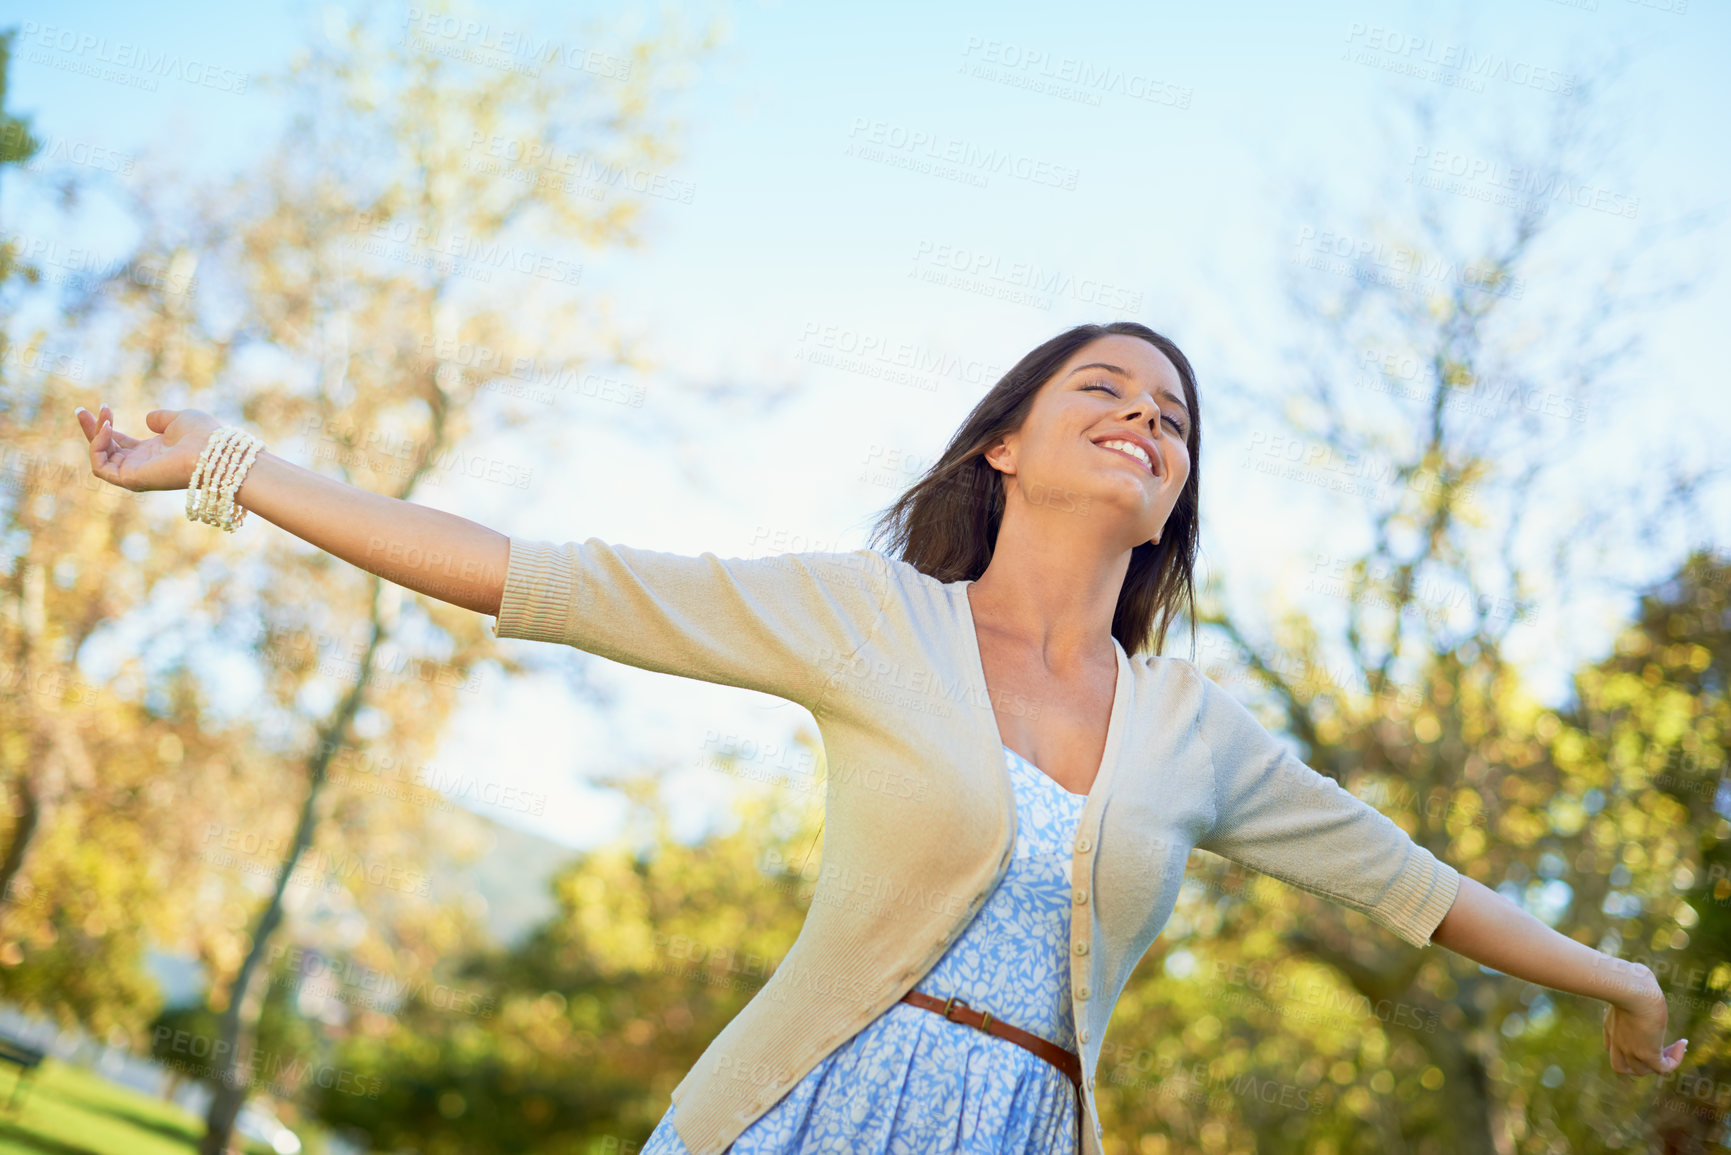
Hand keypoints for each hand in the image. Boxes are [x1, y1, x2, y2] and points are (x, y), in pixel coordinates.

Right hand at [75, 404, 222, 492]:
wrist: (214, 452)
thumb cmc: (204, 435)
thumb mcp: (178, 420)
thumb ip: (161, 419)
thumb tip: (148, 419)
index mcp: (152, 453)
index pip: (120, 443)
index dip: (105, 426)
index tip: (100, 407)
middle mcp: (142, 466)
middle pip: (105, 451)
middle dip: (91, 430)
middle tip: (81, 410)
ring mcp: (136, 474)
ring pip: (100, 458)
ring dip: (95, 435)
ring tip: (104, 416)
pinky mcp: (131, 480)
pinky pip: (101, 465)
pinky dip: (99, 446)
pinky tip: (108, 428)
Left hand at [1603, 970, 1686, 1075]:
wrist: (1631, 989)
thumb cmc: (1629, 980)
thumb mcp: (1627, 983)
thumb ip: (1632, 980)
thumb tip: (1639, 970)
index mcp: (1610, 1027)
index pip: (1611, 1048)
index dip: (1625, 1047)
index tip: (1641, 1034)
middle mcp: (1618, 1042)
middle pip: (1621, 1067)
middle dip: (1636, 1063)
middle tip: (1655, 1048)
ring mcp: (1631, 1050)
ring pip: (1642, 1071)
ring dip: (1658, 1062)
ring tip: (1674, 1046)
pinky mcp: (1648, 1053)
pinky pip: (1663, 1069)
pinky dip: (1675, 1060)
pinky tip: (1683, 1043)